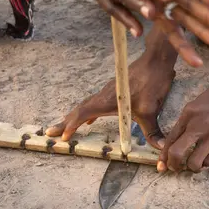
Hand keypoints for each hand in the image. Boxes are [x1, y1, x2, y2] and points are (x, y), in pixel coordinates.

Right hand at [45, 52, 174, 148]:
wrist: (156, 59)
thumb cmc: (152, 82)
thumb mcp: (152, 110)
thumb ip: (152, 131)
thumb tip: (159, 148)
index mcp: (108, 100)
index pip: (84, 113)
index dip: (72, 125)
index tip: (63, 136)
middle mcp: (105, 94)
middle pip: (80, 109)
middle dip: (65, 122)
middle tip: (49, 132)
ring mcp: (109, 90)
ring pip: (87, 105)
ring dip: (75, 116)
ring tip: (64, 126)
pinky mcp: (115, 89)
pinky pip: (95, 102)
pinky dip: (87, 112)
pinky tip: (90, 120)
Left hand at [158, 75, 208, 172]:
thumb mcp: (199, 102)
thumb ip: (188, 119)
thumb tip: (181, 137)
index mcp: (188, 114)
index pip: (170, 139)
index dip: (164, 155)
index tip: (162, 164)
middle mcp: (197, 126)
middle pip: (176, 153)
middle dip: (172, 165)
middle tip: (174, 168)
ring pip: (193, 163)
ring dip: (191, 168)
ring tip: (193, 165)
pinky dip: (206, 163)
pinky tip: (206, 159)